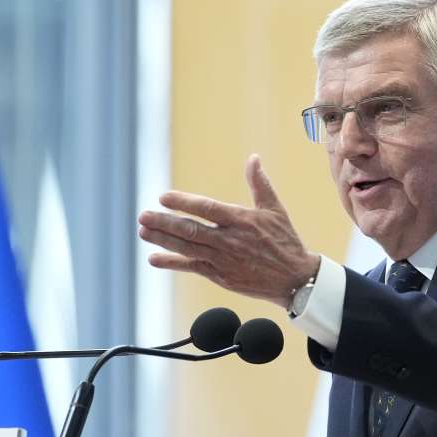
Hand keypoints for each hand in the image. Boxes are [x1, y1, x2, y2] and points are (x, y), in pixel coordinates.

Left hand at [137, 154, 319, 307]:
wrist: (294, 278)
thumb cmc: (285, 240)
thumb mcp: (275, 209)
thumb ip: (260, 183)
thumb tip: (253, 158)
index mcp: (242, 220)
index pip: (207, 209)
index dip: (184, 203)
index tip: (163, 197)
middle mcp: (230, 240)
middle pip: (190, 230)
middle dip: (164, 223)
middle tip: (143, 216)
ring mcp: (223, 260)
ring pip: (187, 248)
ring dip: (163, 240)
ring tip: (142, 231)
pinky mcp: (221, 276)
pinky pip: (192, 268)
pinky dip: (172, 263)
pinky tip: (154, 258)